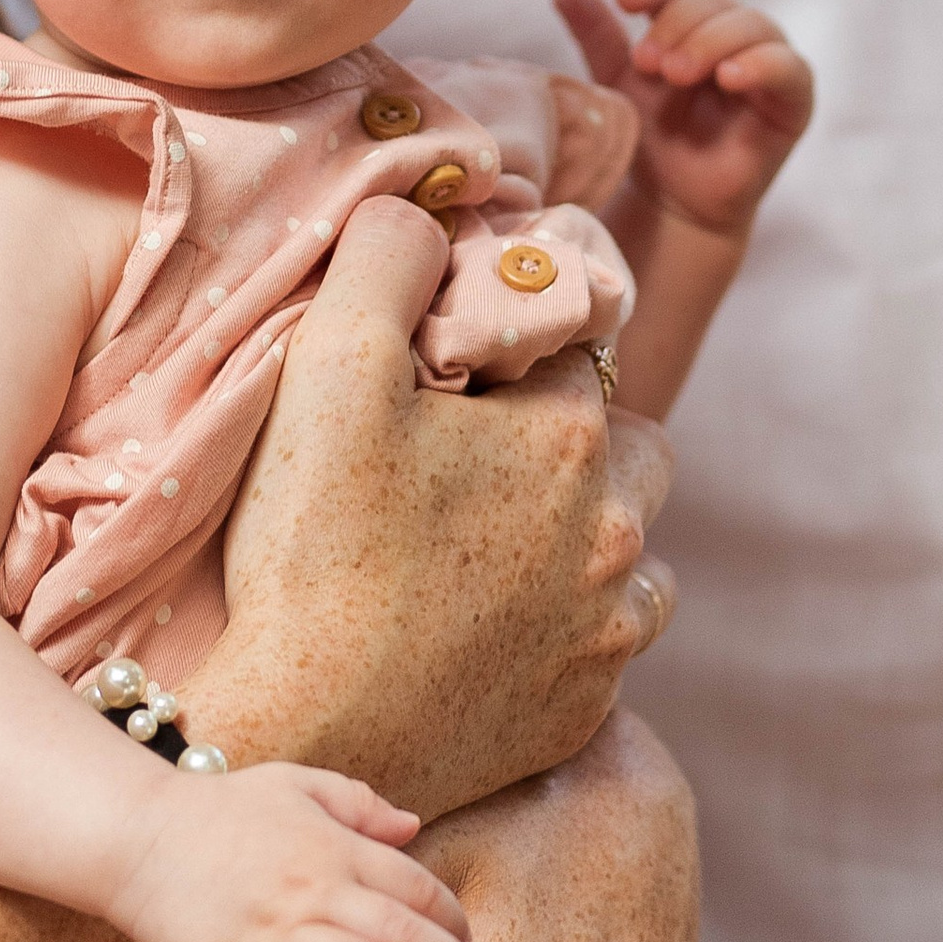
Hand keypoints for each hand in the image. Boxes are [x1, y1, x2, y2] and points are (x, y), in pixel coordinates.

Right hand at [103, 762, 499, 941]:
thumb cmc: (217, 811)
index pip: (416, 887)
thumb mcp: (294, 785)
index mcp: (333, 847)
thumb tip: (415, 827)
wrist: (136, 836)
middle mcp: (315, 891)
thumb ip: (358, 803)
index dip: (454, 921)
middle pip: (405, 935)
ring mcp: (277, 938)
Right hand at [192, 197, 676, 816]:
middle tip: (473, 460)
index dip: (506, 347)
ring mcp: (610, 630)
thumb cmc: (313, 549)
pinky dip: (568, 623)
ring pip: (634, 550)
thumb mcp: (328, 365)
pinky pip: (606, 642)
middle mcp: (618, 532)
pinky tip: (492, 623)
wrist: (307, 728)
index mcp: (572, 434)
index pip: (568, 344)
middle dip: (570, 439)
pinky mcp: (587, 709)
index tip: (448, 375)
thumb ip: (387, 258)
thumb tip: (429, 213)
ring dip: (583, 534)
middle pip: (628, 447)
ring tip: (488, 544)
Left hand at [558, 0, 813, 245]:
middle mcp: (734, 35)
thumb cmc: (651, 138)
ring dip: (711, 41)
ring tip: (676, 74)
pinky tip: (729, 77)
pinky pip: (790, 69)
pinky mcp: (793, 101)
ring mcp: (768, 63)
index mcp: (692, 24)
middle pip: (713, 2)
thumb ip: (598, 39)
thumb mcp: (619, 85)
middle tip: (648, 63)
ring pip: (752, 25)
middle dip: (677, 24)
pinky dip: (761, 64)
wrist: (674, 204)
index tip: (625, 0)